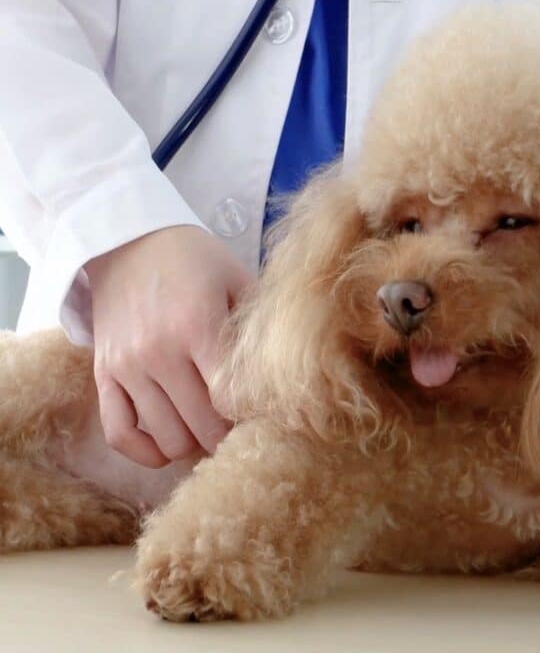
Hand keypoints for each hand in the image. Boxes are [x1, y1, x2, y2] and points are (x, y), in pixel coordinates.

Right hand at [86, 226, 252, 466]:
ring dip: (193, 443)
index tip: (259, 408)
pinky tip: (166, 447)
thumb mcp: (235, 277)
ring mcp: (127, 367)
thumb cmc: (192, 258)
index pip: (230, 399)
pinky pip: (119, 433)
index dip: (251, 413)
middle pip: (203, 427)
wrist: (128, 240)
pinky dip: (144, 453)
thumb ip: (258, 326)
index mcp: (197, 325)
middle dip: (227, 434)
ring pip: (167, 438)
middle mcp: (159, 352)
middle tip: (238, 423)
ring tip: (206, 426)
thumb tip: (283, 376)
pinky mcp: (103, 375)